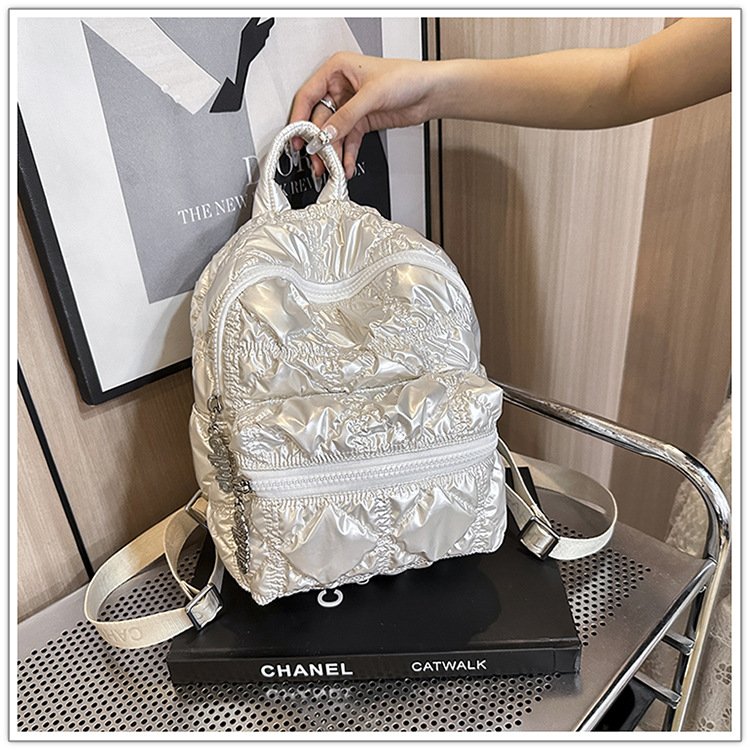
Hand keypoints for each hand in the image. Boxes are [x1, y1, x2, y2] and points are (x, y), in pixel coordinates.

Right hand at [289, 51, 436, 178]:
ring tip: (331, 168)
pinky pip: (349, 142)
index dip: (300, 117)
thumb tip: (327, 134)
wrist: (430, 92)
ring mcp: (351, 107)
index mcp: (337, 70)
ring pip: (333, 134)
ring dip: (332, 153)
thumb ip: (347, 116)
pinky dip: (347, 155)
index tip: (297, 137)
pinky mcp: (362, 122)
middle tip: (317, 160)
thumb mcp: (372, 94)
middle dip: (318, 142)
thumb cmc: (406, 77)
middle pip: (320, 119)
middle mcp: (341, 88)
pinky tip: (346, 166)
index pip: (309, 95)